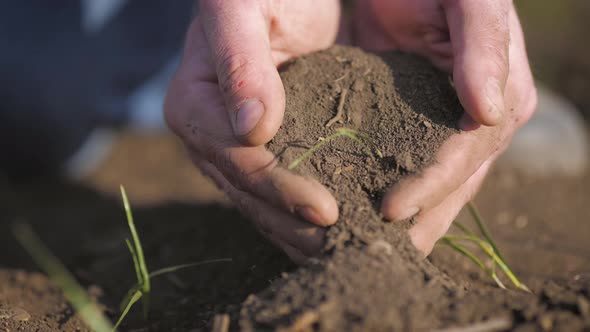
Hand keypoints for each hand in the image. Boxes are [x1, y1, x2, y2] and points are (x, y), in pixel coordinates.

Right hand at [164, 0, 340, 262]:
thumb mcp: (241, 8)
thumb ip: (241, 61)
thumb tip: (253, 129)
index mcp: (193, 105)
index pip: (238, 161)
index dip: (280, 189)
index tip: (326, 211)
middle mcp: (208, 136)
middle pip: (249, 193)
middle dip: (292, 225)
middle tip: (340, 250)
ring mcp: (233, 148)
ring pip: (263, 202)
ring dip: (299, 231)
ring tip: (342, 253)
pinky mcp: (262, 149)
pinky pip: (280, 189)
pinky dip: (305, 213)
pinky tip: (338, 232)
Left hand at [355, 0, 537, 254]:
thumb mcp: (470, 2)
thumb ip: (483, 48)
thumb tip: (490, 112)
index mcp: (503, 100)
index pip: (468, 158)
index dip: (432, 186)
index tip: (389, 210)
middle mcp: (483, 124)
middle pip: (453, 187)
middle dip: (418, 222)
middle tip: (376, 255)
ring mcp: (453, 129)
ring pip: (433, 188)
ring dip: (405, 220)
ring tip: (365, 248)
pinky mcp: (420, 126)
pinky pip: (408, 168)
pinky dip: (388, 192)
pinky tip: (359, 213)